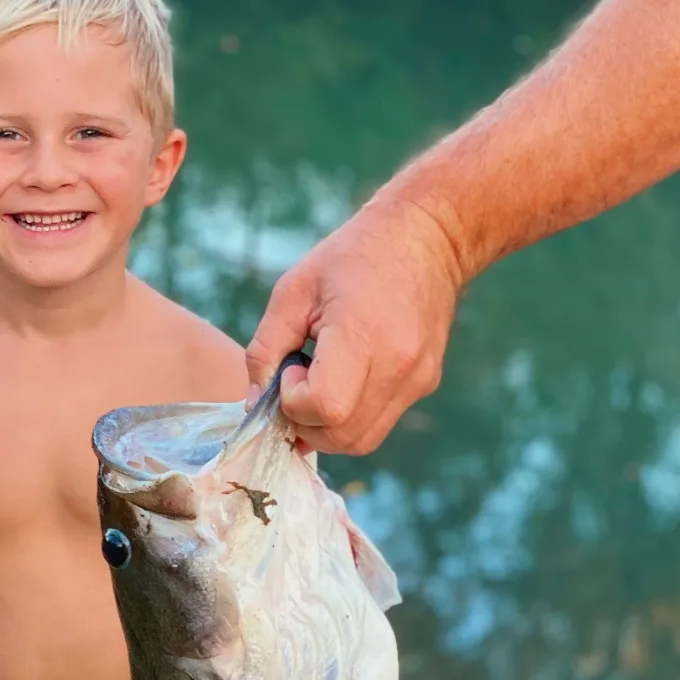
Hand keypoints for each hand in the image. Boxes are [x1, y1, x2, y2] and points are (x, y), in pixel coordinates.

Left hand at [246, 195, 464, 455]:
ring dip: (326, 428)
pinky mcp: (425, 384)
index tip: (292, 367)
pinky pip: (379, 424)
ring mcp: (417, 379)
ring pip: (360, 441)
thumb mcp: (293, 290)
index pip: (325, 407)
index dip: (294, 401)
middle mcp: (398, 365)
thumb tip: (253, 403)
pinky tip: (344, 381)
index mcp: (363, 335)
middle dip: (305, 422)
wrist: (426, 238)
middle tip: (297, 382)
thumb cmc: (352, 257)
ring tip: (318, 384)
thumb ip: (265, 350)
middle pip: (341, 436)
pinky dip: (351, 418)